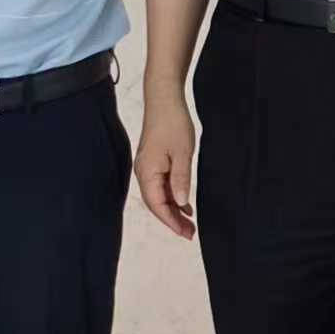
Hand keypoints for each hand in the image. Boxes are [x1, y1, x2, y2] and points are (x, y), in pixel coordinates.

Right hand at [136, 107, 198, 238]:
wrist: (164, 100)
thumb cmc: (173, 123)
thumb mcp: (183, 153)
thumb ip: (181, 179)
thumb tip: (181, 203)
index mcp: (147, 172)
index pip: (157, 205)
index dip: (171, 221)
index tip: (185, 233)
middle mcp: (143, 172)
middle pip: (156, 204)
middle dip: (172, 220)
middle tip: (190, 233)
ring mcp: (147, 167)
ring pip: (159, 196)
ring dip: (173, 210)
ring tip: (190, 224)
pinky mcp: (153, 162)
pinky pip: (161, 185)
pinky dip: (173, 196)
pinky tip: (185, 204)